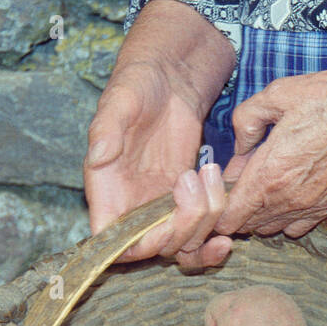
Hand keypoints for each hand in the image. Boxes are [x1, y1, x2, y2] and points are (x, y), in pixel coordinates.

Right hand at [84, 59, 232, 269]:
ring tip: (214, 179)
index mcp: (106, 191)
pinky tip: (228, 220)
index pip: (113, 241)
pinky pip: (198, 234)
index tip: (163, 223)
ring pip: (182, 245)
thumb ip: (106, 130)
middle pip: (155, 248)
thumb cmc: (137, 84)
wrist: (169, 77)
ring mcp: (160, 208)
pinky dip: (213, 235)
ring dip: (204, 225)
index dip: (137, 244)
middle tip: (195, 183)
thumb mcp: (119, 100)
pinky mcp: (185, 202)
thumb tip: (98, 157)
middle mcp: (131, 207)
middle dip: (182, 227)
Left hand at [215, 47, 326, 238]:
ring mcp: (310, 209)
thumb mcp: (278, 94)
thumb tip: (239, 144)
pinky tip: (289, 192)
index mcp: (268, 176)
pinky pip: (297, 227)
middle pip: (246, 226)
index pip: (227, 216)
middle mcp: (287, 201)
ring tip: (264, 187)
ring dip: (261, 215)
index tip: (217, 188)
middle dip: (235, 211)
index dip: (216, 206)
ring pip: (271, 229)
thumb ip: (246, 120)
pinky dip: (286, 217)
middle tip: (239, 183)